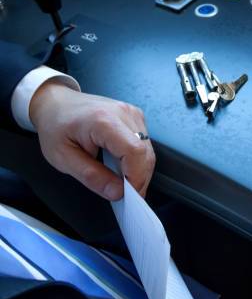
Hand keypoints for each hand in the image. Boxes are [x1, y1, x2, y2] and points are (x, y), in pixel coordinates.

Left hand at [29, 81, 155, 200]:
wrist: (57, 103)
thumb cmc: (56, 126)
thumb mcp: (63, 158)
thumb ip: (91, 176)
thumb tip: (117, 192)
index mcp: (103, 120)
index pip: (134, 151)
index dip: (136, 176)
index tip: (128, 194)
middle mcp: (123, 113)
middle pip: (145, 152)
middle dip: (139, 178)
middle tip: (124, 195)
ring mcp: (132, 113)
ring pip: (148, 150)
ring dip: (139, 170)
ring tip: (122, 182)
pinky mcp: (135, 117)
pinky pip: (145, 143)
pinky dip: (138, 160)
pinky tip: (123, 166)